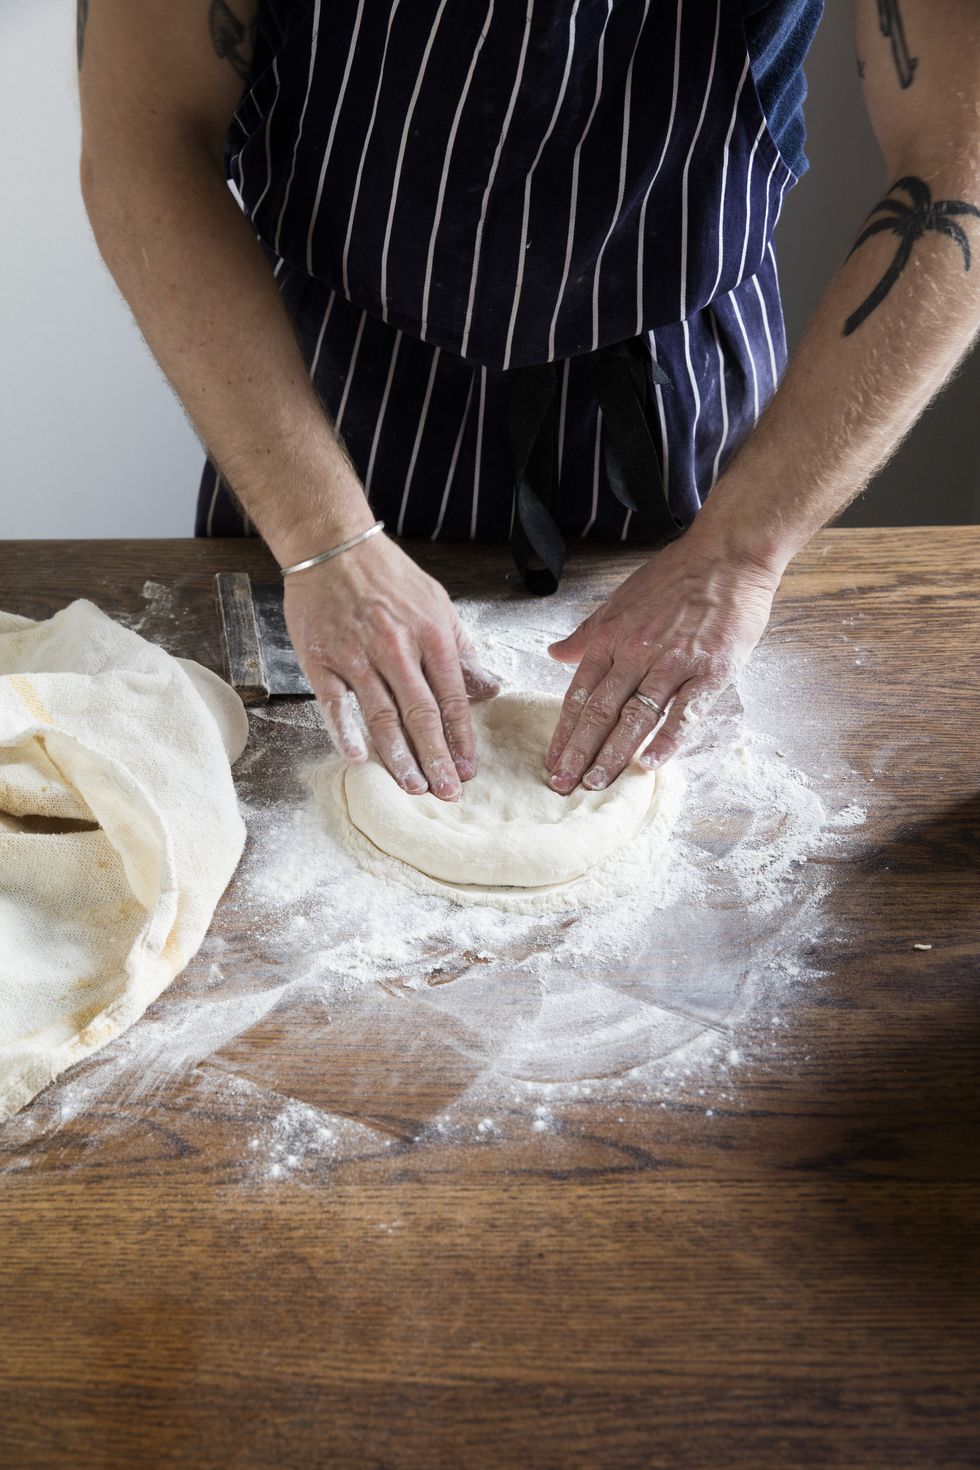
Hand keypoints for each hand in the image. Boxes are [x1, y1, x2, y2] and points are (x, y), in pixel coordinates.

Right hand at [284, 533, 498, 798]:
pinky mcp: (320, 659)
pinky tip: (358, 758)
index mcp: (431, 634)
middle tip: (448, 791)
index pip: (452, 697)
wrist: (332, 546)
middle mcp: (396, 647)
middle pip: (421, 713)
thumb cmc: (387, 577)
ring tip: (413, 786)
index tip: (469, 768)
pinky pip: (335, 703)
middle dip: (437, 757)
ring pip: (381, 715)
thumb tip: (490, 689)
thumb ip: (461, 650)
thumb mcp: (437, 604)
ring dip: (399, 756)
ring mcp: (356, 655)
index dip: (461, 737)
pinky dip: (345, 731)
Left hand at [545, 529, 782, 792]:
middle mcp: (636, 653)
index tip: (553, 762)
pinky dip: (667, 740)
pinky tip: (650, 764)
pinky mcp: (710, 670)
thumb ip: (588, 633)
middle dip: (579, 752)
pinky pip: (684, 712)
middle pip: (601, 712)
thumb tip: (554, 653)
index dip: (565, 732)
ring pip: (636, 716)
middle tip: (563, 785)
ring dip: (613, 754)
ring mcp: (673, 663)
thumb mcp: (619, 599)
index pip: (580, 694)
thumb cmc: (674, 576)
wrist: (727, 555)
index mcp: (611, 638)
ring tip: (596, 784)